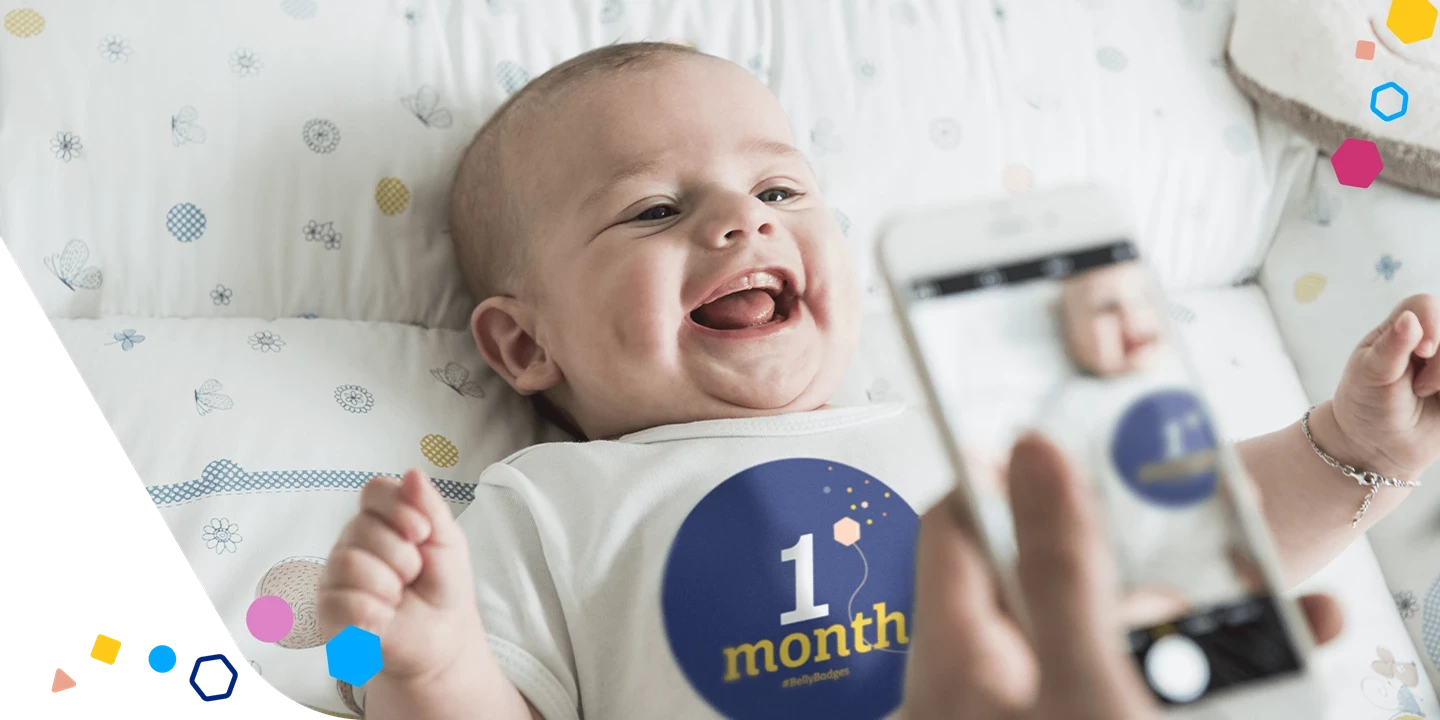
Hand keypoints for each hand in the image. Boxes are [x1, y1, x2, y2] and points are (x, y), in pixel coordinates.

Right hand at [317, 469, 483, 682]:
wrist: (442, 638)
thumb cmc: (442, 586)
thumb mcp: (448, 541)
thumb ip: (431, 507)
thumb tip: (412, 472)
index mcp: (380, 520)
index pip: (374, 491)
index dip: (399, 509)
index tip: (422, 533)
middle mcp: (351, 542)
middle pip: (362, 528)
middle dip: (402, 557)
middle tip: (413, 576)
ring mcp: (336, 575)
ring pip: (350, 563)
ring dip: (389, 586)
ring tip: (398, 598)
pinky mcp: (328, 610)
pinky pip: (341, 601)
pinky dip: (374, 613)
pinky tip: (385, 619)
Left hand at [902, 434, 1344, 718]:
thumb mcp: (1088, 690)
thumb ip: (1061, 570)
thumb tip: (1029, 450)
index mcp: (954, 659)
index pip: (956, 526)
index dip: (1010, 477)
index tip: (1080, 450)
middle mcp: (974, 690)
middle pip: (1043, 584)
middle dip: (1138, 565)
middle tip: (1209, 553)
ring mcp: (1020, 715)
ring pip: (1093, 642)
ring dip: (1180, 629)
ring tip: (1269, 621)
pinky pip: (1115, 689)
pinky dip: (1177, 679)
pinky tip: (1256, 664)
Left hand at [1330, 293, 1439, 481]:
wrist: (1377, 447)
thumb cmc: (1365, 405)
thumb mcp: (1369, 376)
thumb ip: (1390, 347)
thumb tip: (1409, 318)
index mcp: (1400, 328)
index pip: (1425, 305)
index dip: (1431, 323)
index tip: (1421, 352)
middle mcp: (1429, 340)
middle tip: (1418, 388)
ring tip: (1426, 394)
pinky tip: (1439, 402)